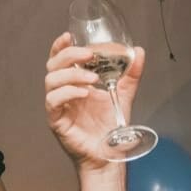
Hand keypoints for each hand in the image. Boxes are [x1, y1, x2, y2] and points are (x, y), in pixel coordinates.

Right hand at [44, 32, 142, 171]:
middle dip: (69, 56)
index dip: (60, 46)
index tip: (70, 35)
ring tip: (93, 80)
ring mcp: (58, 106)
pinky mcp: (56, 120)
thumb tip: (139, 51)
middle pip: (53, 65)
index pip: (60, 59)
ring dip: (72, 75)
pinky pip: (53, 101)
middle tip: (90, 56)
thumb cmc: (110, 126)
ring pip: (51, 81)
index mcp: (75, 83)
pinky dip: (68, 93)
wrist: (109, 155)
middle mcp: (64, 92)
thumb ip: (130, 75)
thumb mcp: (123, 95)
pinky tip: (84, 94)